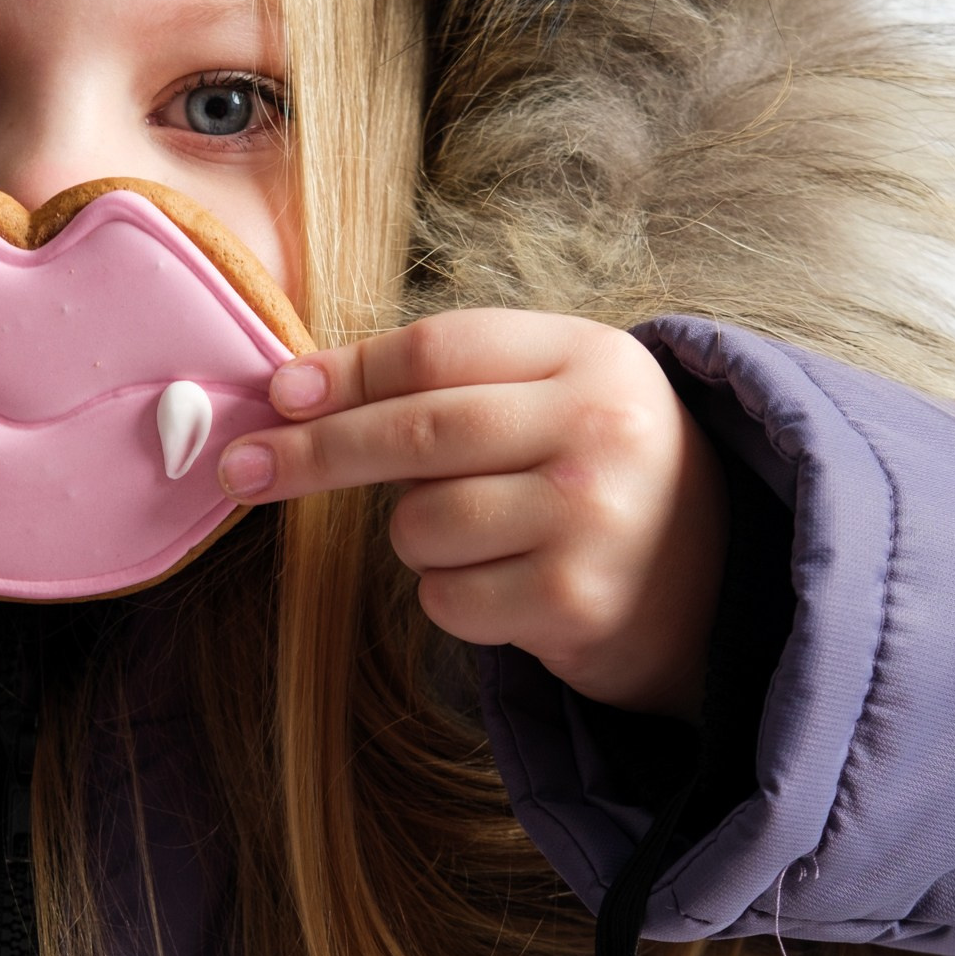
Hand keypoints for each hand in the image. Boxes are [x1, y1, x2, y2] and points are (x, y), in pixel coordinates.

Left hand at [217, 312, 726, 718]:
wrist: (713, 586)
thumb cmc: (598, 476)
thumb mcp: (554, 397)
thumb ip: (451, 380)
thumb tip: (294, 390)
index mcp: (591, 357)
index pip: (439, 352)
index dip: (346, 373)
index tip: (278, 395)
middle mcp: (599, 429)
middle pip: (417, 431)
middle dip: (314, 451)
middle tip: (241, 466)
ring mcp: (590, 519)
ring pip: (422, 524)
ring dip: (418, 539)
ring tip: (482, 535)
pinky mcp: (572, 603)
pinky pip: (446, 597)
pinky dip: (453, 596)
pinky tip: (507, 585)